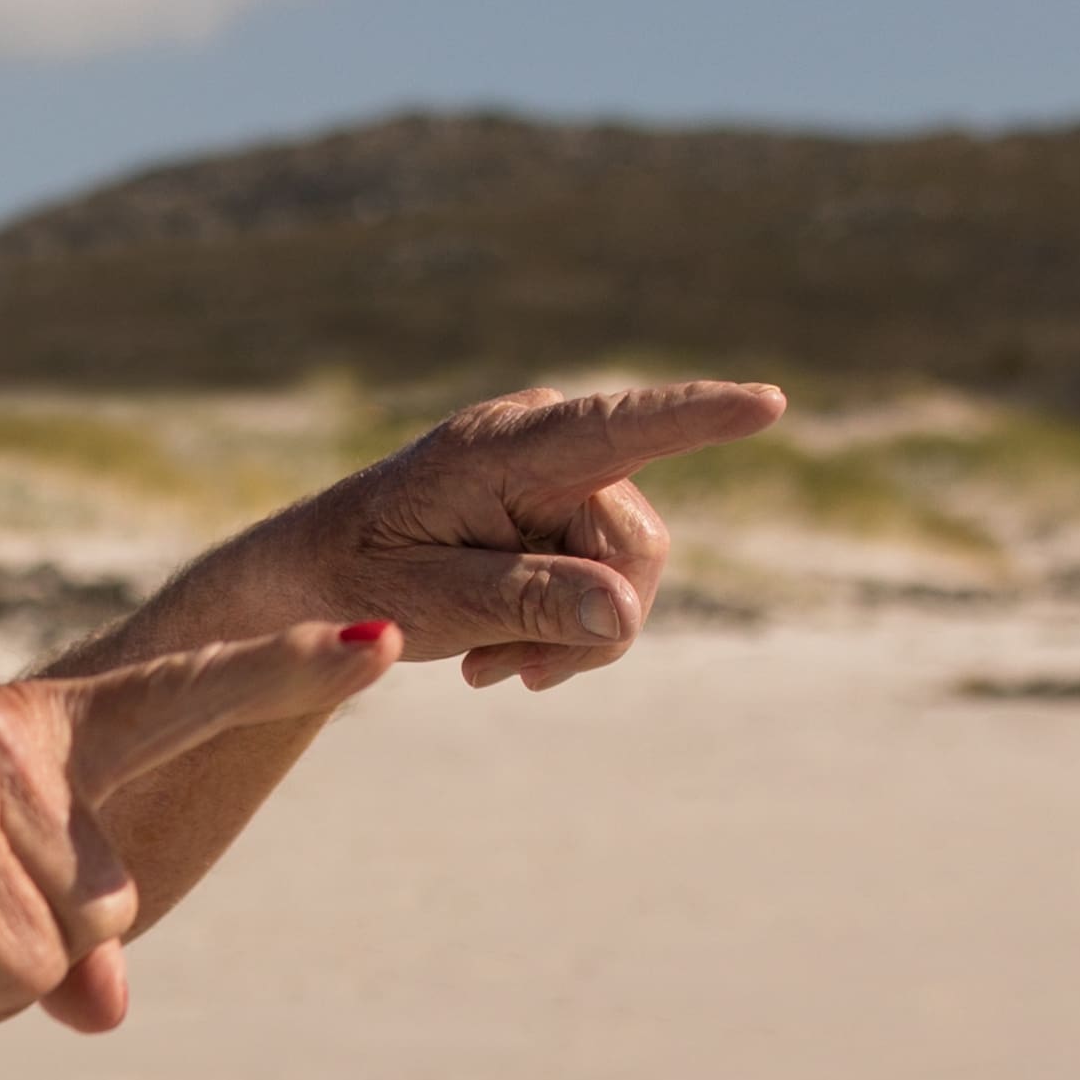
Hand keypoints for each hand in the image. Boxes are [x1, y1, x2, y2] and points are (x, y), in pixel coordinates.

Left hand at [210, 381, 787, 692]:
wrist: (312, 576)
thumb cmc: (357, 578)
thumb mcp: (433, 603)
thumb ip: (528, 601)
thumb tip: (624, 612)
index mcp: (501, 448)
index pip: (618, 428)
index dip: (698, 417)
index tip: (768, 404)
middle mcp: (542, 440)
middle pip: (634, 545)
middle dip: (590, 622)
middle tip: (508, 675)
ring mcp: (555, 468)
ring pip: (626, 572)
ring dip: (569, 634)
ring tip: (490, 666)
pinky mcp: (558, 499)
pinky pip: (603, 574)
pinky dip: (562, 624)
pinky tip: (501, 654)